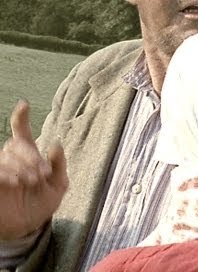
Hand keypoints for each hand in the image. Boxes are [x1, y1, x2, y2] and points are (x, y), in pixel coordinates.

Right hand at [0, 99, 67, 239]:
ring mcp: (2, 171)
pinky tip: (14, 181)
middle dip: (31, 157)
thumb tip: (55, 144)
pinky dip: (5, 173)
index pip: (22, 133)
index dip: (21, 118)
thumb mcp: (58, 185)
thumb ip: (59, 165)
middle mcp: (13, 160)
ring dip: (20, 166)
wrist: (29, 227)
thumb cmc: (43, 203)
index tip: (23, 104)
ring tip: (32, 180)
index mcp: (30, 156)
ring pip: (5, 156)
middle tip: (41, 174)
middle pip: (16, 145)